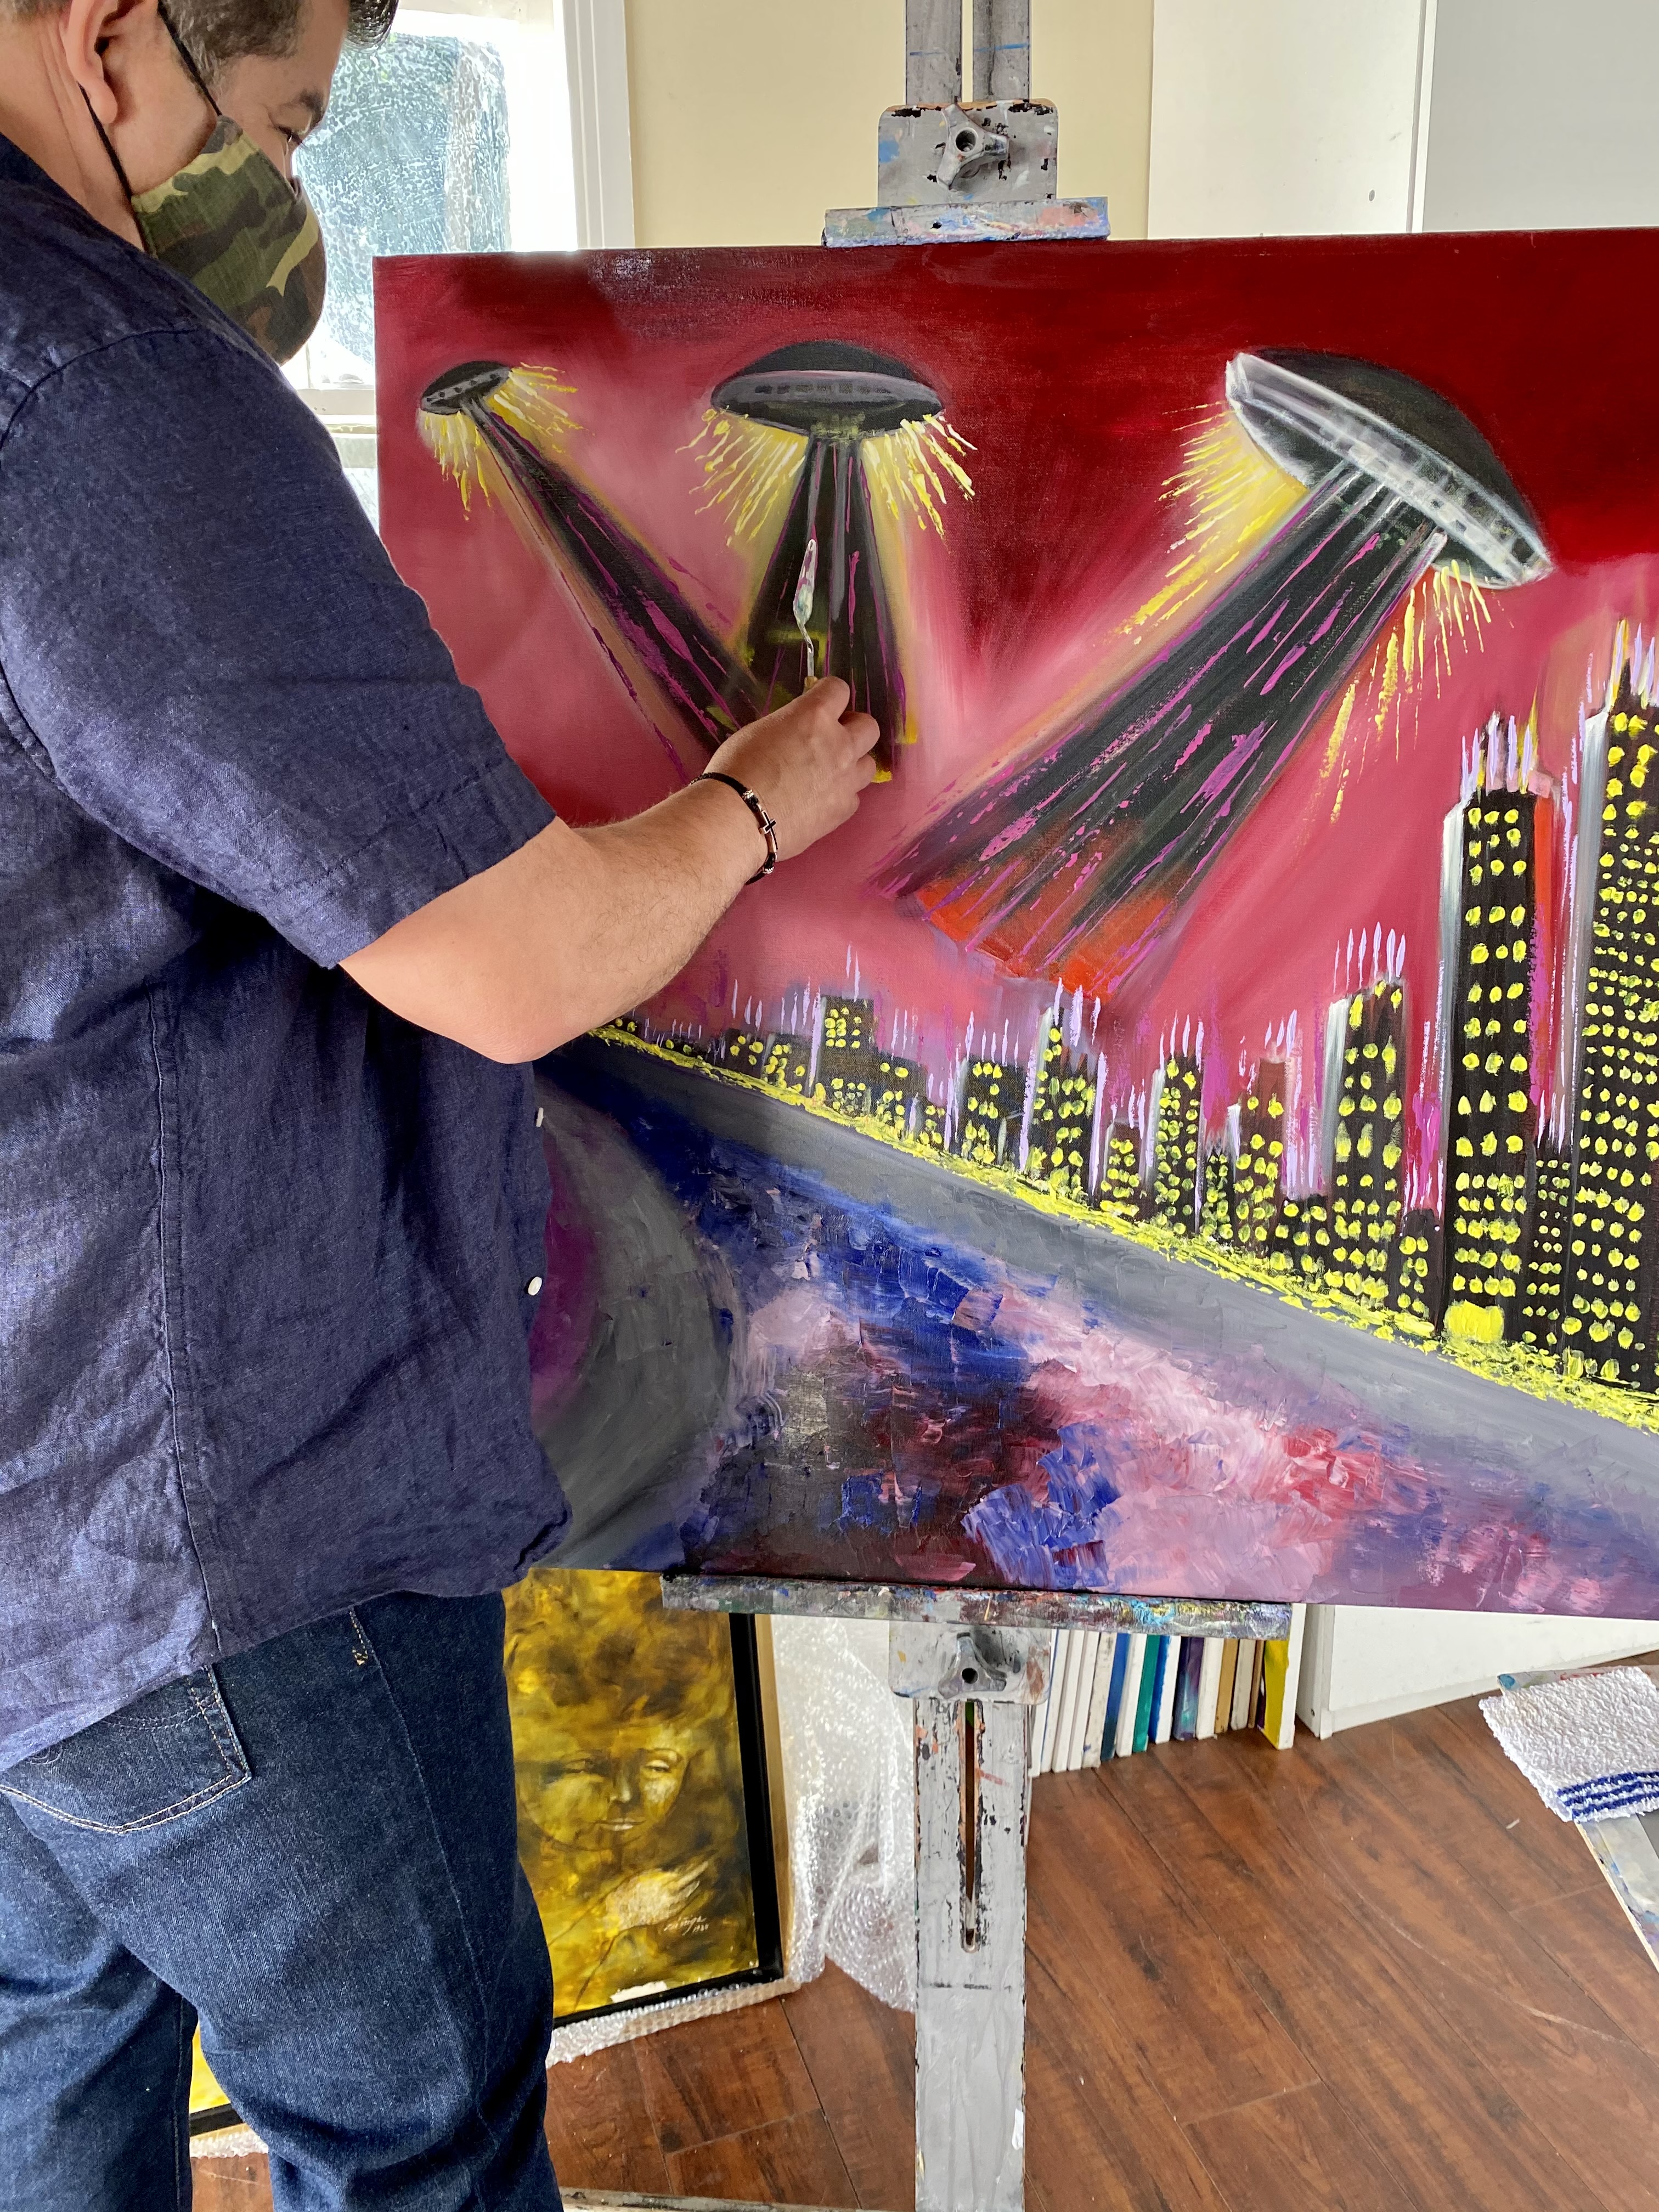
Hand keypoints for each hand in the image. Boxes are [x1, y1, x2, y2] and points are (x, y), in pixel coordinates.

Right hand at [704, 678, 880, 864]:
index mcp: (814, 716)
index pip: (839, 689)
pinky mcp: (843, 810)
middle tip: (831, 739)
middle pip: (868, 726)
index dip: (829, 695)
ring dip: (853, 764)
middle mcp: (839, 744)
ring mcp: (845, 779)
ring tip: (830, 773)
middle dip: (852, 729)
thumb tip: (797, 731)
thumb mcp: (759, 731)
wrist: (739, 817)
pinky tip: (820, 801)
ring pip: (869, 764)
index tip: (819, 704)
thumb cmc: (736, 770)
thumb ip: (789, 726)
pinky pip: (854, 797)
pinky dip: (841, 795)